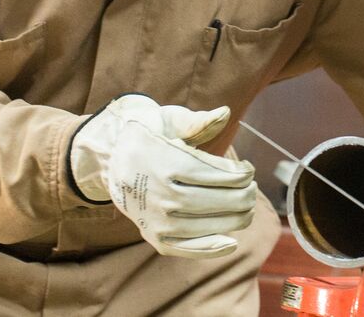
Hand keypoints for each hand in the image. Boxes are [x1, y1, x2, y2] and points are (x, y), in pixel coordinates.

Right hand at [68, 93, 255, 258]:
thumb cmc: (150, 135)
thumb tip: (225, 114)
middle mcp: (158, 193)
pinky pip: (186, 249)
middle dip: (242, 196)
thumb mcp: (168, 118)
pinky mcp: (154, 236)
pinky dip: (210, 248)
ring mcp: (155, 219)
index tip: (248, 169)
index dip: (239, 174)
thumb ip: (197, 120)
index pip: (214, 174)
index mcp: (164, 162)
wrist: (112, 160)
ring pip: (205, 225)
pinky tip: (231, 242)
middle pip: (214, 201)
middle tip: (252, 189)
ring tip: (246, 208)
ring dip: (235, 219)